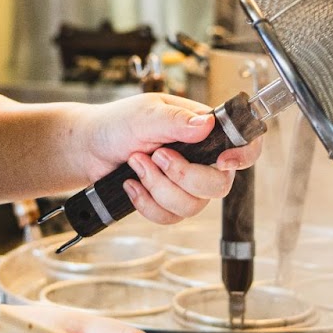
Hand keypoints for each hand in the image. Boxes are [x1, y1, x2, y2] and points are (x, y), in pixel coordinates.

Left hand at [82, 93, 262, 224]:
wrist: (89, 148)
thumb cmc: (117, 123)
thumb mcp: (144, 115)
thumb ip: (175, 121)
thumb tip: (207, 125)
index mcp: (203, 130)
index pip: (242, 142)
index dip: (243, 155)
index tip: (222, 162)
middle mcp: (201, 158)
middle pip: (219, 185)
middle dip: (183, 176)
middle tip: (155, 156)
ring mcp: (186, 183)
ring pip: (193, 205)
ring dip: (159, 188)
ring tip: (136, 164)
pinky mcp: (168, 202)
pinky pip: (171, 217)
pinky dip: (147, 204)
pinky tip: (131, 184)